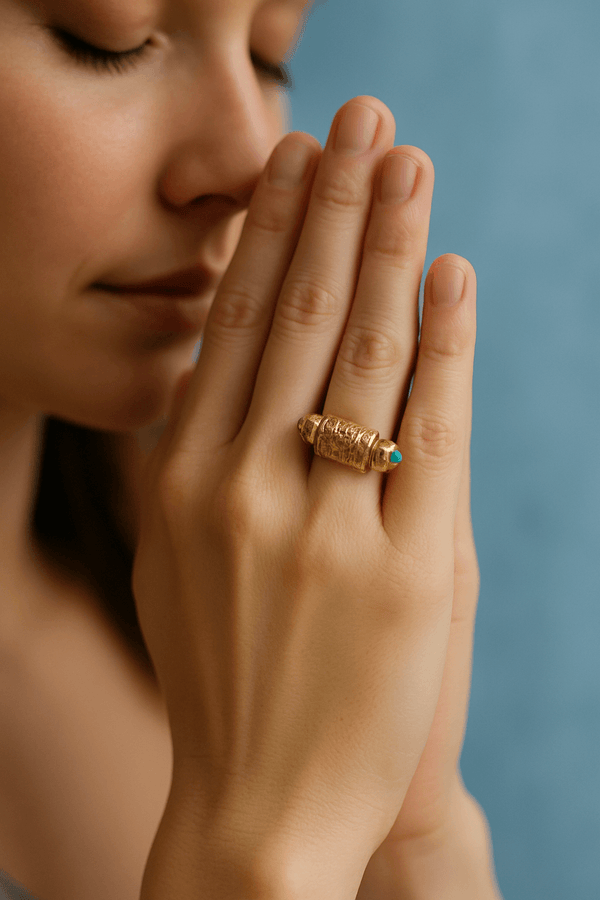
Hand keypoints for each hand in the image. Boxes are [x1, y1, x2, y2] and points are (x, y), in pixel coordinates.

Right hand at [132, 94, 476, 891]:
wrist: (259, 809)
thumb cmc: (224, 677)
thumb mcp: (183, 561)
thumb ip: (206, 463)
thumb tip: (238, 364)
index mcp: (180, 485)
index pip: (231, 327)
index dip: (266, 234)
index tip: (295, 163)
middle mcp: (241, 491)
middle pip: (295, 316)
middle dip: (333, 206)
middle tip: (360, 119)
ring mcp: (325, 530)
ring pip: (363, 354)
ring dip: (391, 247)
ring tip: (410, 166)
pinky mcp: (409, 573)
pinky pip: (433, 431)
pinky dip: (447, 344)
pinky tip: (452, 275)